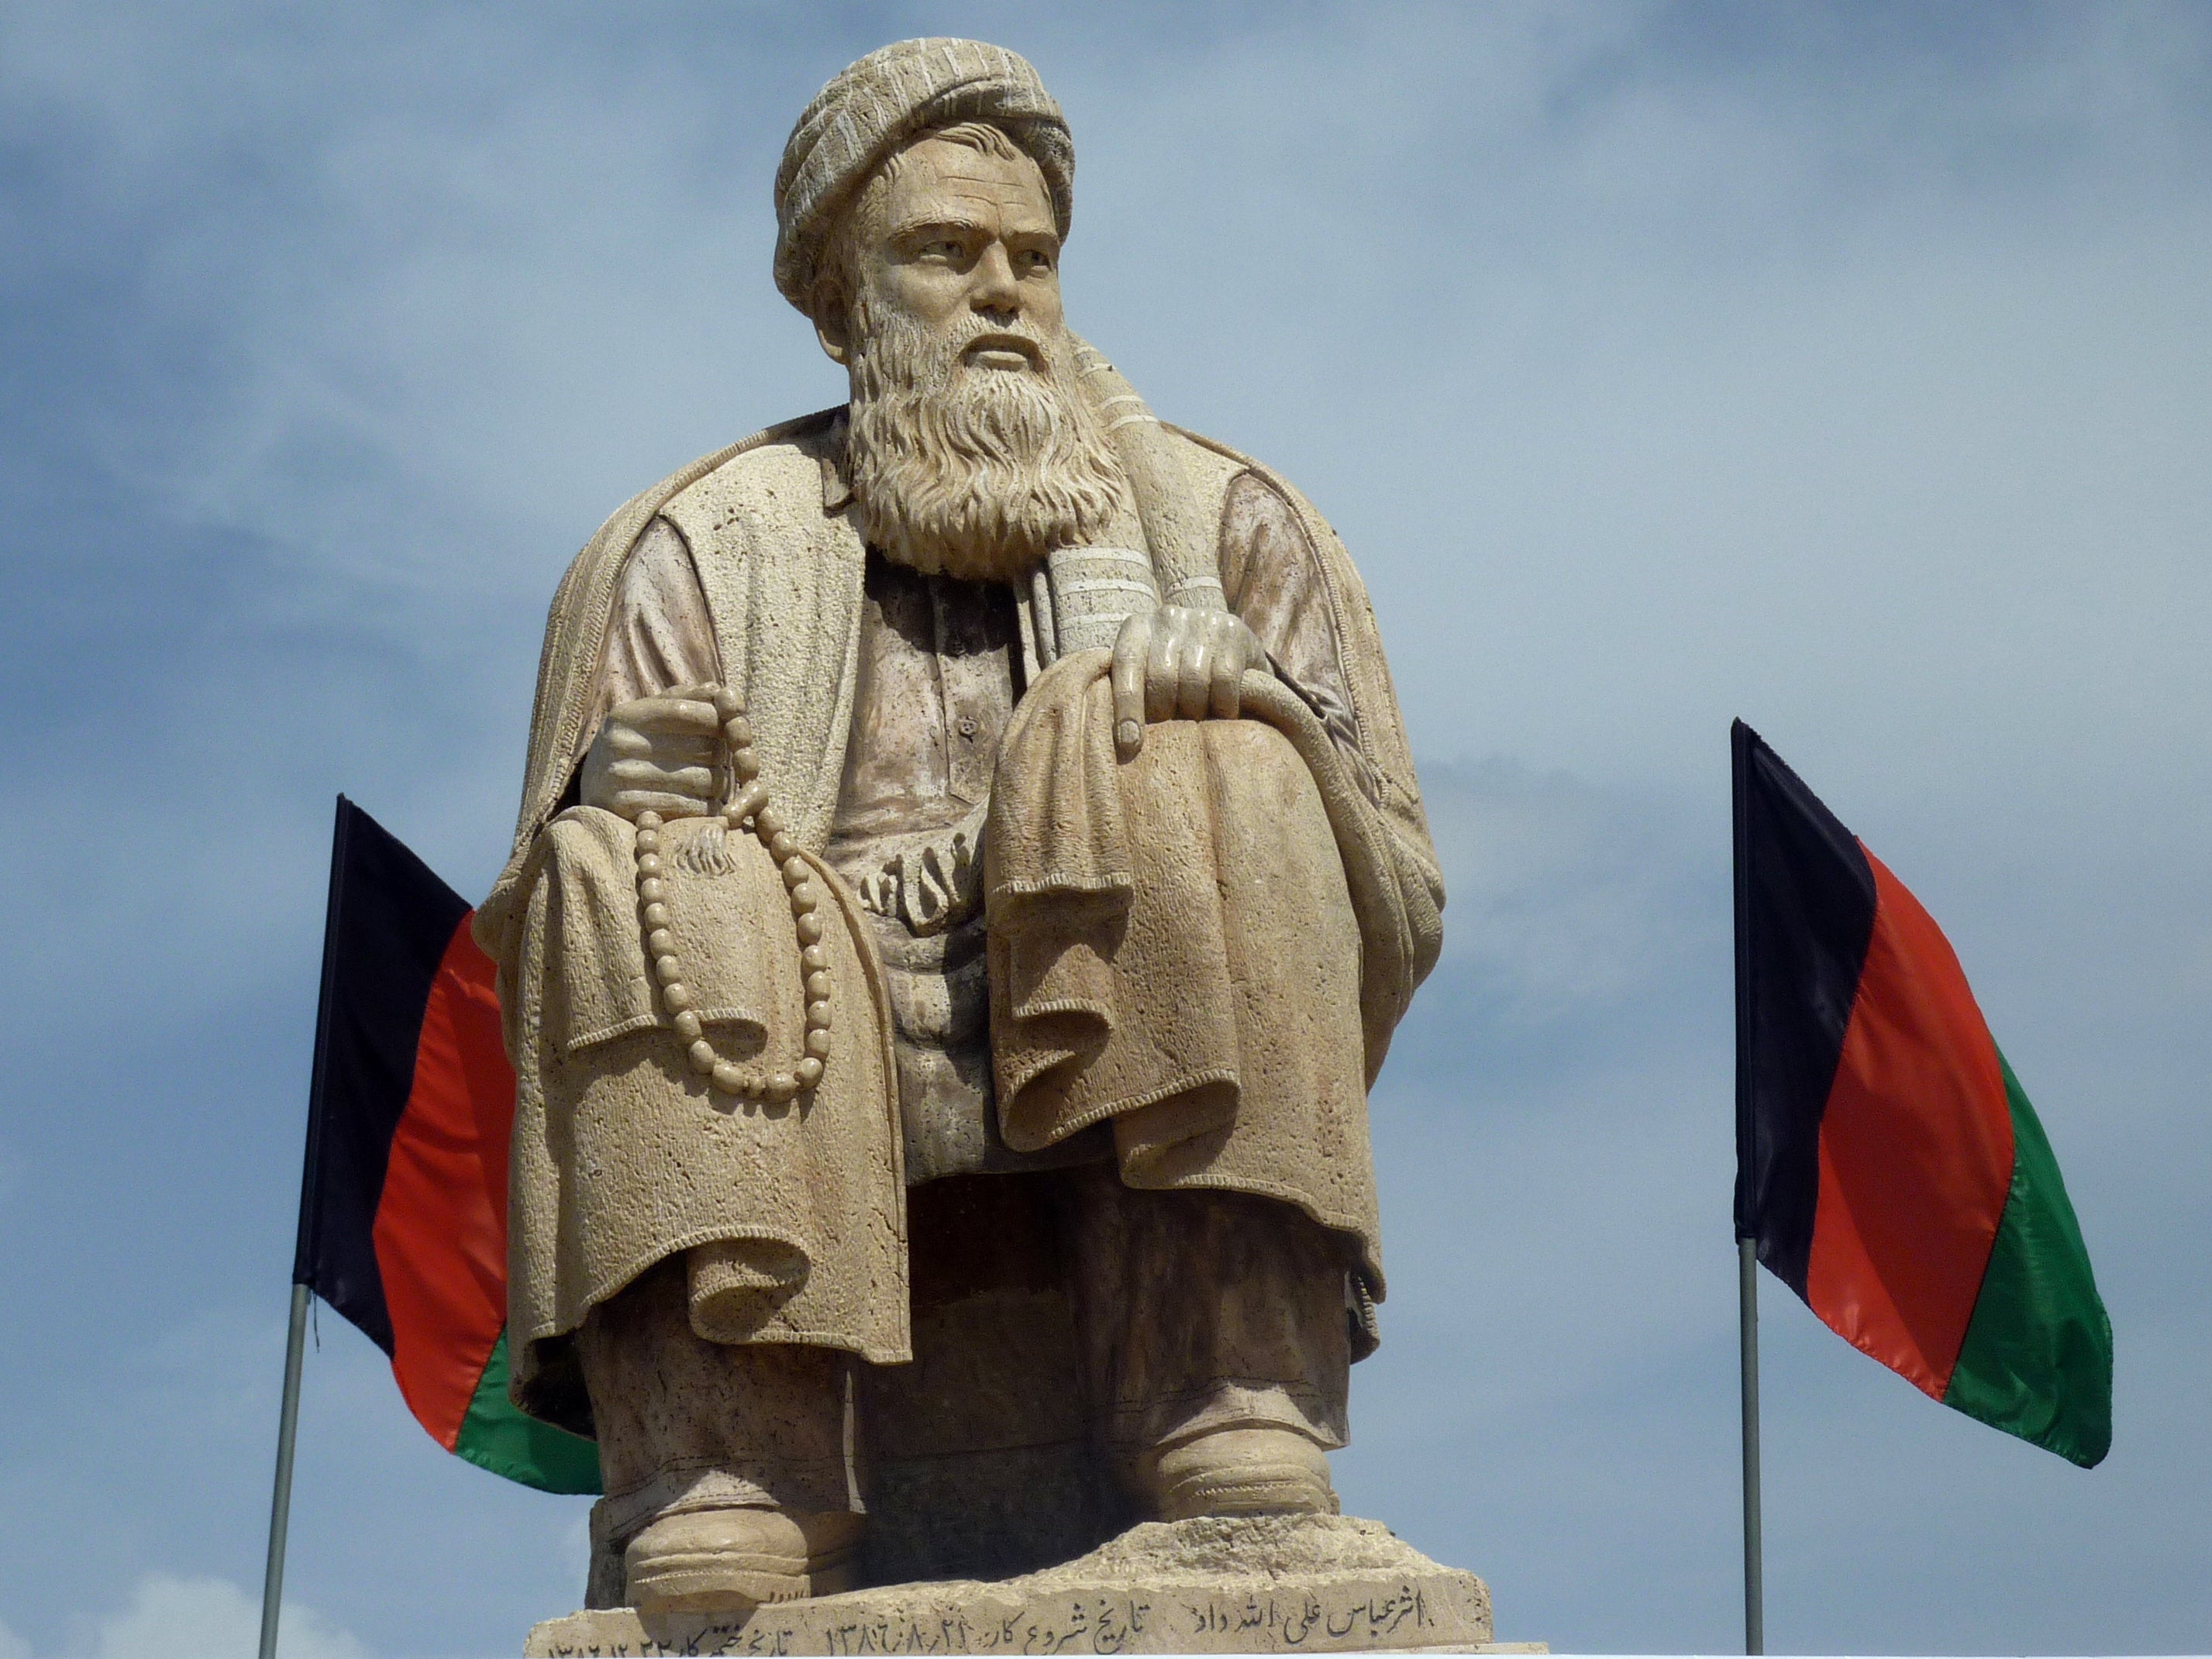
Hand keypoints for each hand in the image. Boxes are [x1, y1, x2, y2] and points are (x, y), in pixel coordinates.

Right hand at [580, 684, 724, 819]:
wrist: (589, 792)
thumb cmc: (633, 748)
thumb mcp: (647, 716)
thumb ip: (685, 699)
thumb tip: (722, 692)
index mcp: (627, 715)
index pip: (687, 710)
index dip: (719, 719)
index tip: (727, 730)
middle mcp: (621, 744)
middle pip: (705, 747)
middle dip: (723, 756)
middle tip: (722, 762)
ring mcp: (623, 778)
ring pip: (705, 780)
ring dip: (719, 784)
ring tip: (712, 784)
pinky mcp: (632, 811)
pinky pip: (690, 808)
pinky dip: (705, 807)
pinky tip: (700, 803)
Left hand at [1110, 605, 1269, 758]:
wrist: (1232, 648)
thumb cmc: (1178, 673)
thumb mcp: (1148, 675)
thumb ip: (1130, 693)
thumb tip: (1122, 739)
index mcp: (1136, 628)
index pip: (1125, 666)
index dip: (1126, 707)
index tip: (1130, 743)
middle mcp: (1166, 617)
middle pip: (1160, 678)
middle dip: (1166, 712)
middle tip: (1175, 728)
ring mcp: (1201, 619)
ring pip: (1193, 680)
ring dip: (1197, 709)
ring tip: (1200, 719)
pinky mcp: (1233, 630)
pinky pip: (1224, 679)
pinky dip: (1224, 703)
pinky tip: (1226, 712)